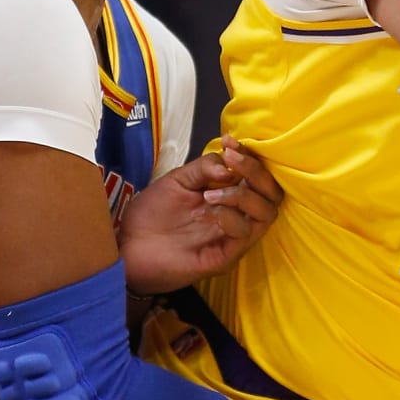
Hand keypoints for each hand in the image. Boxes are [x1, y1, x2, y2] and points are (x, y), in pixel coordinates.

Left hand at [117, 138, 282, 295]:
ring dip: (243, 195)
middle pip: (272, 194)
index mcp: (229, 195)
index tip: (229, 141)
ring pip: (266, 214)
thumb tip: (230, 166)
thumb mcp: (178, 180)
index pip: (257, 175)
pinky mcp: (224, 257)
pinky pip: (245, 235)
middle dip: (256, 171)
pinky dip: (230, 217)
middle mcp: (237, 215)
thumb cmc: (152, 215)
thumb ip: (204, 168)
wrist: (126, 246)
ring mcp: (232, 238)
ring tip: (210, 193)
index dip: (250, 156)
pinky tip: (206, 211)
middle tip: (232, 160)